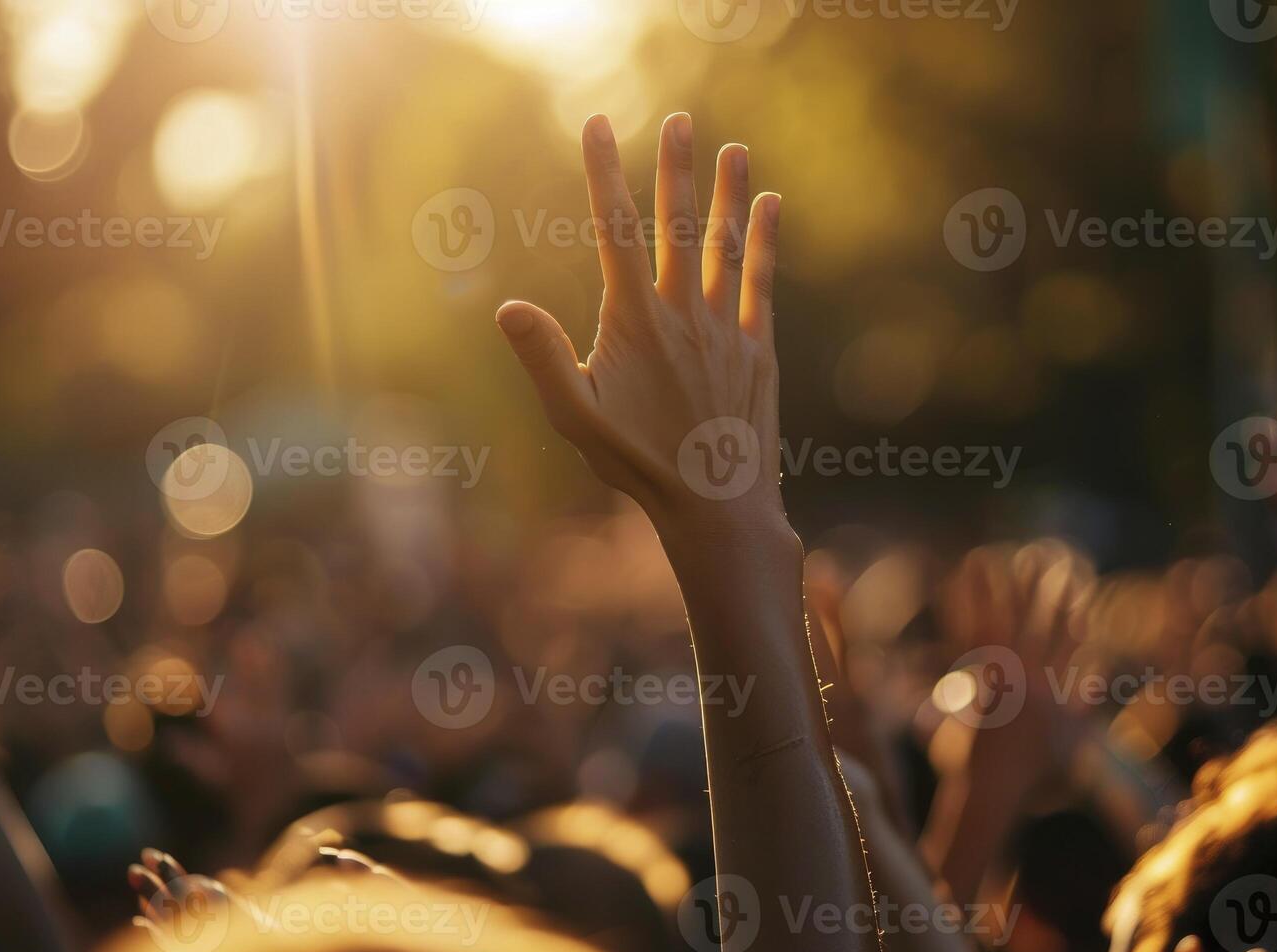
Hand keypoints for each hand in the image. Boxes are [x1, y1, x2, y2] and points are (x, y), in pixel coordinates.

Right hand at [494, 113, 783, 537]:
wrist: (715, 506)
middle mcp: (682, 314)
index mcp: (633, 322)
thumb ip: (544, 358)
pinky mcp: (756, 348)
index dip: (603, 174)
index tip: (595, 127)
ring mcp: (724, 328)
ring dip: (727, 194)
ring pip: (722, 246)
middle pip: (674, 225)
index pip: (613, 231)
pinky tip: (770, 205)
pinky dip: (763, 240)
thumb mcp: (575, 417)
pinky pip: (760, 281)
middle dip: (674, 169)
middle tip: (679, 120)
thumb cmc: (637, 464)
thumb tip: (507, 308)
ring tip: (731, 148)